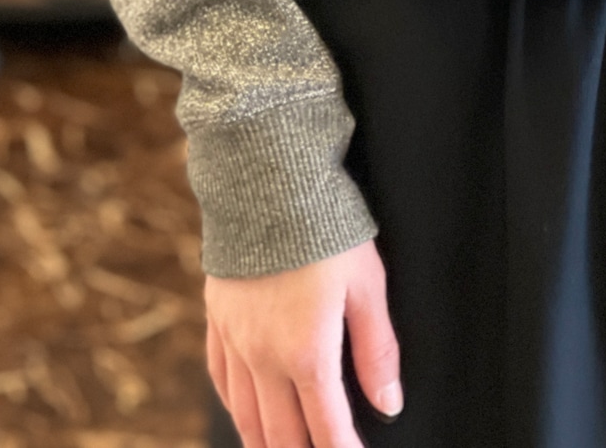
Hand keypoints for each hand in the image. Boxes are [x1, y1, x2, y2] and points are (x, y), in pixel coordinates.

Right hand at [205, 240, 402, 447]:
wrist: (266, 183)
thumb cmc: (325, 229)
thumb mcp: (367, 285)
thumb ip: (376, 350)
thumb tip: (389, 403)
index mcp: (307, 353)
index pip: (327, 428)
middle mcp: (264, 358)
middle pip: (281, 434)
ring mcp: (235, 340)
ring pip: (245, 415)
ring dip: (264, 444)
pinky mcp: (216, 318)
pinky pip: (221, 379)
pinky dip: (234, 408)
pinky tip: (243, 414)